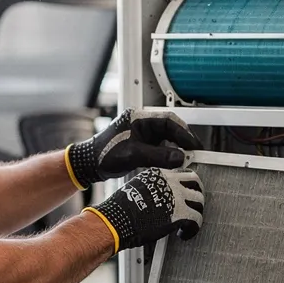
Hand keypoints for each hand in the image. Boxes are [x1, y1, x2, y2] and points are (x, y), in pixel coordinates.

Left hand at [65, 109, 200, 187]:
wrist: (89, 164)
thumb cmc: (104, 154)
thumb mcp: (133, 155)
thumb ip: (158, 156)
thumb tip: (180, 158)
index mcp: (139, 118)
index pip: (168, 121)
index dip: (184, 133)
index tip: (194, 145)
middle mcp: (141, 124)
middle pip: (169, 129)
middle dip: (182, 141)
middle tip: (194, 153)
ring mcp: (141, 134)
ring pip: (165, 139)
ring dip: (176, 149)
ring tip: (186, 159)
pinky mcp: (140, 145)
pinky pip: (159, 148)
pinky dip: (167, 155)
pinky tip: (173, 163)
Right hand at [85, 167, 204, 251]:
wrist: (115, 220)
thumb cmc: (120, 210)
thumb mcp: (136, 189)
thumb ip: (151, 189)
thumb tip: (159, 199)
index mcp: (158, 174)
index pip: (181, 173)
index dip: (186, 185)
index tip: (186, 194)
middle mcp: (170, 181)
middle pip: (195, 182)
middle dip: (197, 194)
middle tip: (195, 206)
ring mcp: (177, 196)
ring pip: (200, 200)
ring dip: (197, 212)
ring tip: (189, 222)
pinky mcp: (180, 213)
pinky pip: (197, 219)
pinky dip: (194, 228)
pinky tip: (184, 234)